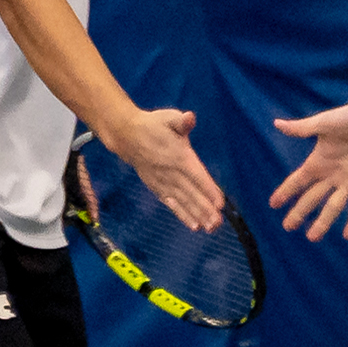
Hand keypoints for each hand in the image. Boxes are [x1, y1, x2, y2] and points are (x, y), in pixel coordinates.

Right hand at [105, 108, 223, 231]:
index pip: (197, 175)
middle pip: (192, 193)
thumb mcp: (168, 118)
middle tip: (218, 223)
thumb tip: (189, 118)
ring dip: (197, 215)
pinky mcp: (157, 188)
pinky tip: (193, 226)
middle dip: (205, 209)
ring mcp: (164, 183)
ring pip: (183, 202)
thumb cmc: (153, 125)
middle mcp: (172, 173)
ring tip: (210, 227)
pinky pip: (172, 204)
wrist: (127, 136)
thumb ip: (181, 121)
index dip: (209, 189)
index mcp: (179, 156)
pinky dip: (182, 215)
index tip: (220, 203)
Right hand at [269, 99, 347, 240]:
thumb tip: (276, 124)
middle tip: (288, 227)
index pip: (298, 181)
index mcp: (320, 161)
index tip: (273, 204)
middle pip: (312, 198)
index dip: (286, 192)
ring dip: (324, 222)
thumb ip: (302, 128)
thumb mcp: (325, 123)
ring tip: (313, 237)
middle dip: (299, 212)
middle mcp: (333, 175)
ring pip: (334, 207)